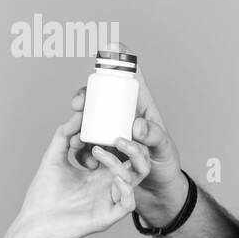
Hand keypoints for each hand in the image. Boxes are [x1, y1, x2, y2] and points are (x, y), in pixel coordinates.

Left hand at [9, 109, 148, 237]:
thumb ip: (64, 135)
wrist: (32, 223)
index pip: (123, 154)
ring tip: (99, 153)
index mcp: (99, 173)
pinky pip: (128, 204)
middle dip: (135, 148)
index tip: (107, 126)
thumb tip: (77, 114)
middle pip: (138, 164)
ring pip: (135, 180)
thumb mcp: (53, 158)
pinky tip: (112, 178)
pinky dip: (125, 189)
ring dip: (123, 163)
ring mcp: (108, 201)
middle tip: (117, 138)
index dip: (122, 139)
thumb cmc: (43, 195)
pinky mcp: (105, 218)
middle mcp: (108, 186)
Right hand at [68, 42, 187, 228]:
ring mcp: (111, 128)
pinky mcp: (102, 145)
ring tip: (73, 134)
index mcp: (141, 105)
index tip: (108, 47)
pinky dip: (78, 144)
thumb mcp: (163, 149)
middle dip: (85, 95)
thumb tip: (135, 124)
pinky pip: (85, 139)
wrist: (157, 190)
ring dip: (77, 121)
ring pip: (89, 116)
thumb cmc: (165, 163)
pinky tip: (78, 152)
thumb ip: (154, 136)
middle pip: (100, 94)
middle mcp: (124, 113)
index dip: (120, 57)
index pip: (131, 75)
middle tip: (77, 104)